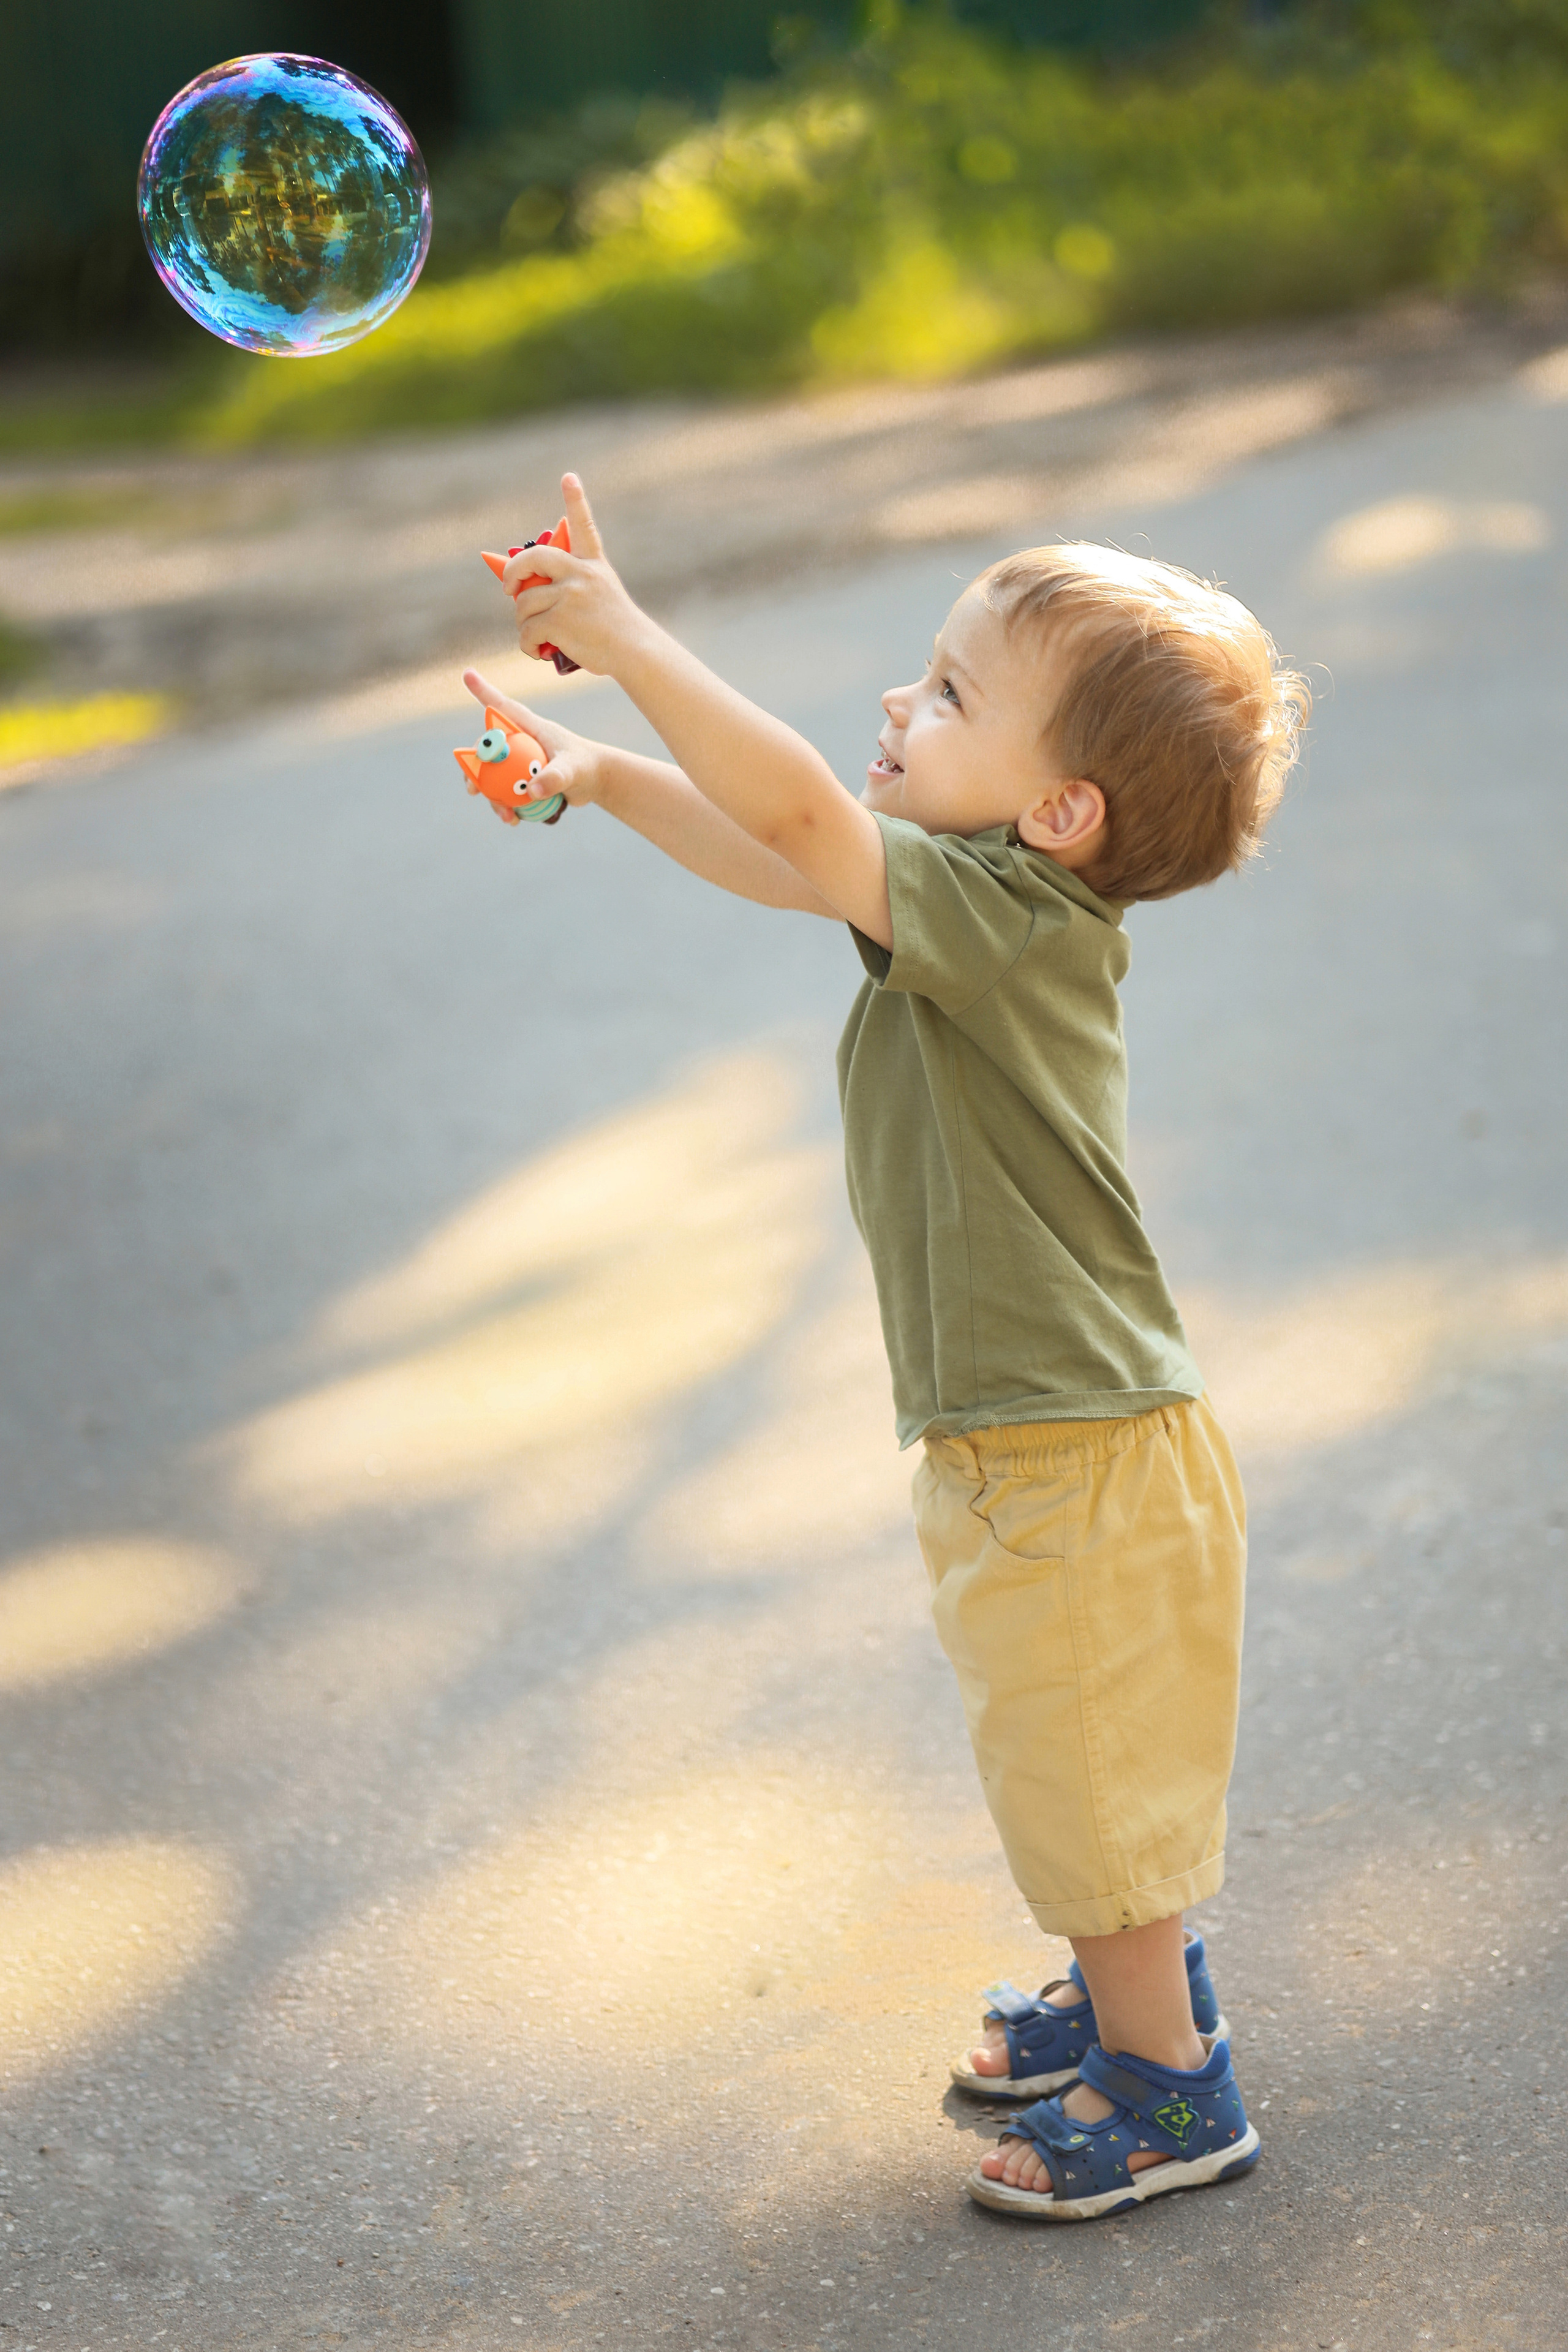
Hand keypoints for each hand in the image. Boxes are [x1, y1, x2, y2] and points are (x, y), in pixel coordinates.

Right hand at [460, 668, 613, 814]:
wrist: (597, 781)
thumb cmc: (587, 766)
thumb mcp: (572, 770)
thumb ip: (555, 777)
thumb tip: (533, 791)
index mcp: (530, 728)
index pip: (503, 708)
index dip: (484, 692)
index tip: (467, 674)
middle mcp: (521, 742)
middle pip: (489, 749)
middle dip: (474, 768)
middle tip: (471, 789)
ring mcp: (521, 761)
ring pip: (495, 775)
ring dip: (492, 796)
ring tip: (504, 816)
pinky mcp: (525, 778)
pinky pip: (507, 791)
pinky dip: (507, 805)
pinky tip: (513, 820)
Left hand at [489, 475, 647, 675]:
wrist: (636, 653)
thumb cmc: (614, 630)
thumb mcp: (601, 595)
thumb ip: (570, 585)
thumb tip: (523, 592)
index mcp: (593, 565)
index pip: (584, 526)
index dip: (575, 500)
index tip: (569, 477)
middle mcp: (581, 574)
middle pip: (533, 558)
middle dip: (512, 572)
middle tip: (509, 589)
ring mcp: (570, 595)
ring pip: (524, 603)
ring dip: (523, 623)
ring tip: (535, 637)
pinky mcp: (560, 620)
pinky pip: (527, 630)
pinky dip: (527, 645)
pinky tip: (537, 651)